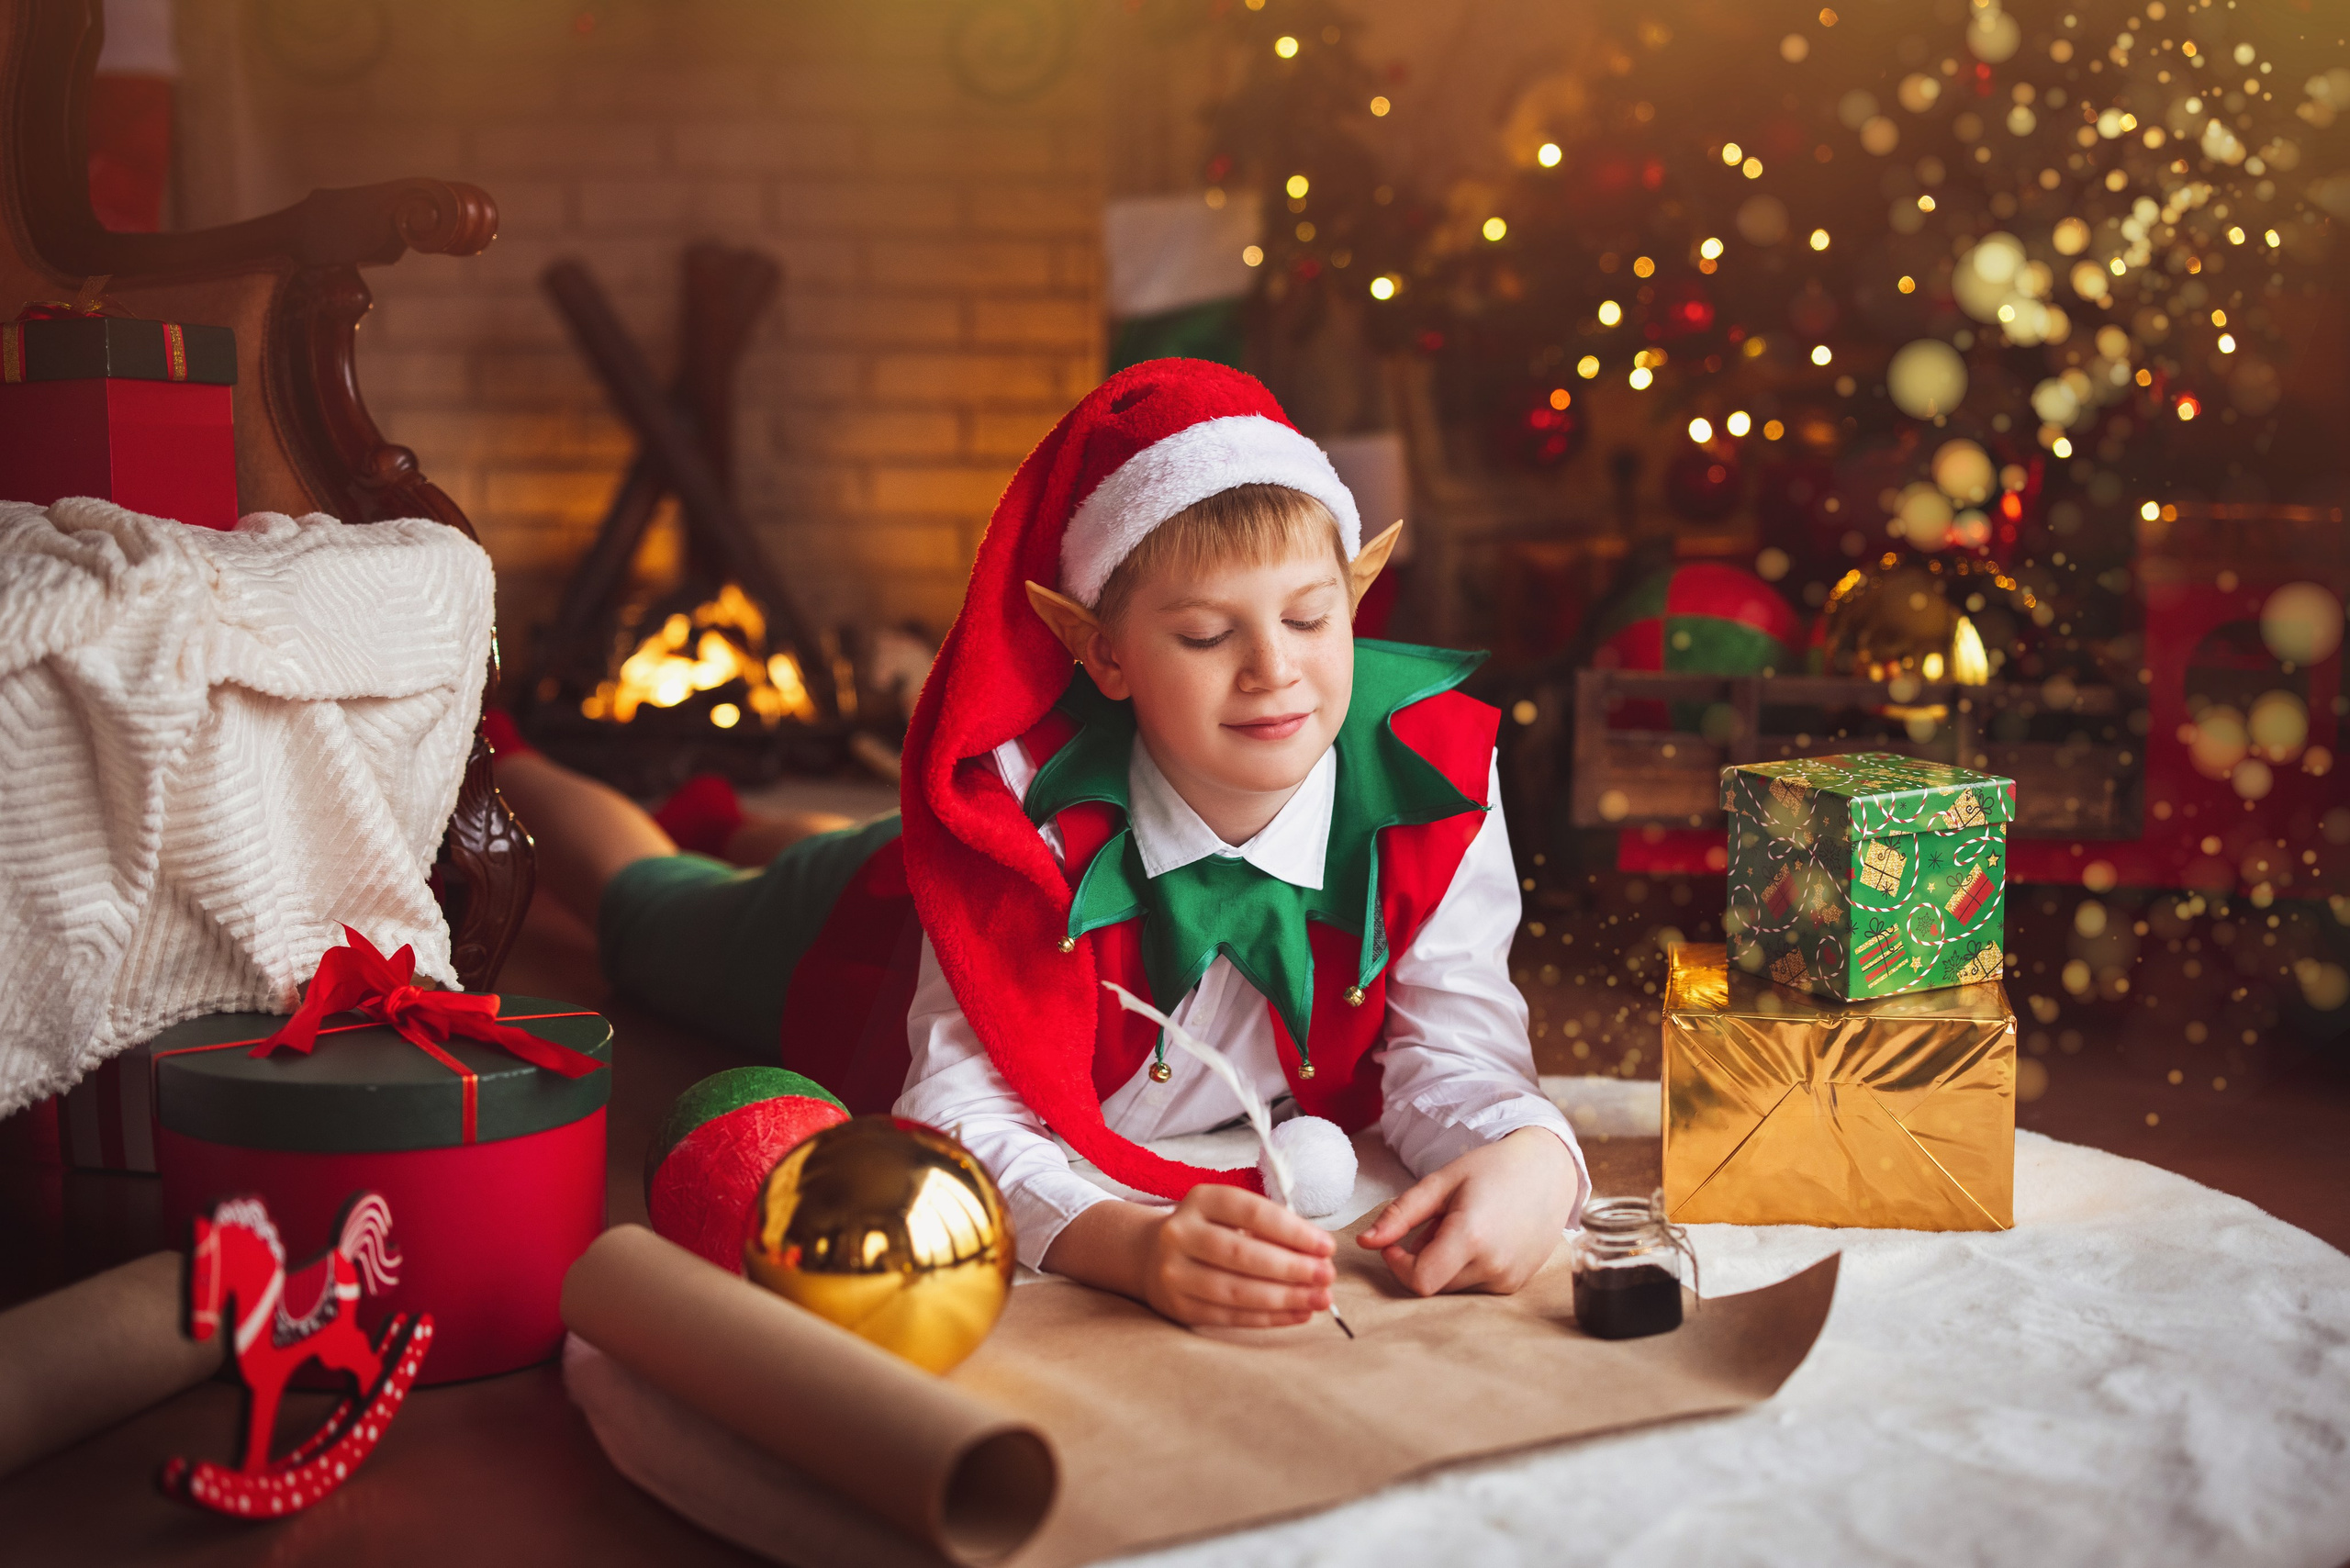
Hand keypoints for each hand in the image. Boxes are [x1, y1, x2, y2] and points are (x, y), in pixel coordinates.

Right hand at [1043, 1186, 1334, 1327]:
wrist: (1150, 1255)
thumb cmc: (1209, 1230)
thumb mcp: (1230, 1213)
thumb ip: (1269, 1227)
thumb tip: (1318, 1253)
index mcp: (1199, 1200)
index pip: (1251, 1212)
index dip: (1293, 1231)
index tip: (1327, 1246)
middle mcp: (1180, 1234)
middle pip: (1242, 1254)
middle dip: (1292, 1268)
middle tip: (1328, 1276)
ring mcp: (1174, 1273)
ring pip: (1236, 1290)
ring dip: (1285, 1297)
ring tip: (1320, 1299)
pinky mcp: (1179, 1307)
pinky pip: (1230, 1316)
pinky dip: (1269, 1317)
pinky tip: (1298, 1314)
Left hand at [1356, 1127, 1579, 1296]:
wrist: (1549, 1171)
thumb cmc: (1493, 1169)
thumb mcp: (1441, 1183)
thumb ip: (1400, 1214)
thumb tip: (1364, 1243)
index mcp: (1471, 1237)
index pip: (1420, 1282)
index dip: (1398, 1266)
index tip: (1396, 1242)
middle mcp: (1493, 1266)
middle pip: (1433, 1285)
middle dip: (1420, 1259)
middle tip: (1434, 1223)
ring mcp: (1508, 1279)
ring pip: (1452, 1287)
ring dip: (1443, 1263)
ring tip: (1460, 1226)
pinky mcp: (1516, 1285)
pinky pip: (1474, 1287)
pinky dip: (1465, 1267)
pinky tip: (1480, 1237)